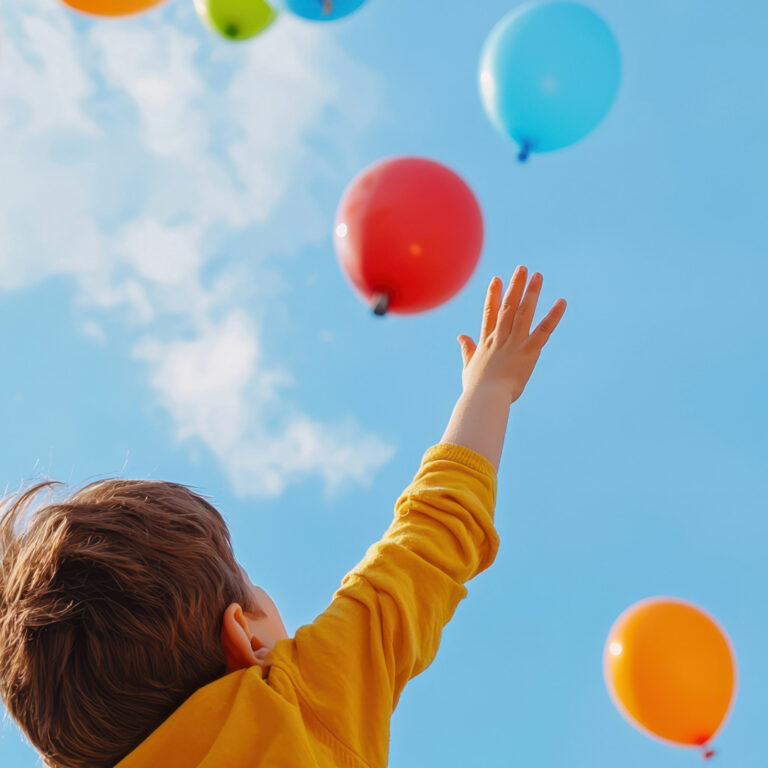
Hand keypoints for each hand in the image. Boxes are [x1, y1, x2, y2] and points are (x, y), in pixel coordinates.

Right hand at [457, 266, 566, 403]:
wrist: (484, 399)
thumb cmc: (476, 389)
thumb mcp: (468, 367)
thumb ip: (466, 350)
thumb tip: (460, 336)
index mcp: (486, 343)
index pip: (489, 314)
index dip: (493, 295)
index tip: (496, 279)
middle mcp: (500, 338)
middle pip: (507, 307)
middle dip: (514, 286)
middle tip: (522, 268)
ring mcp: (514, 343)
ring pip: (523, 312)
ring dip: (531, 292)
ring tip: (537, 275)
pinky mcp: (528, 352)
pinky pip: (543, 330)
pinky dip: (553, 316)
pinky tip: (561, 302)